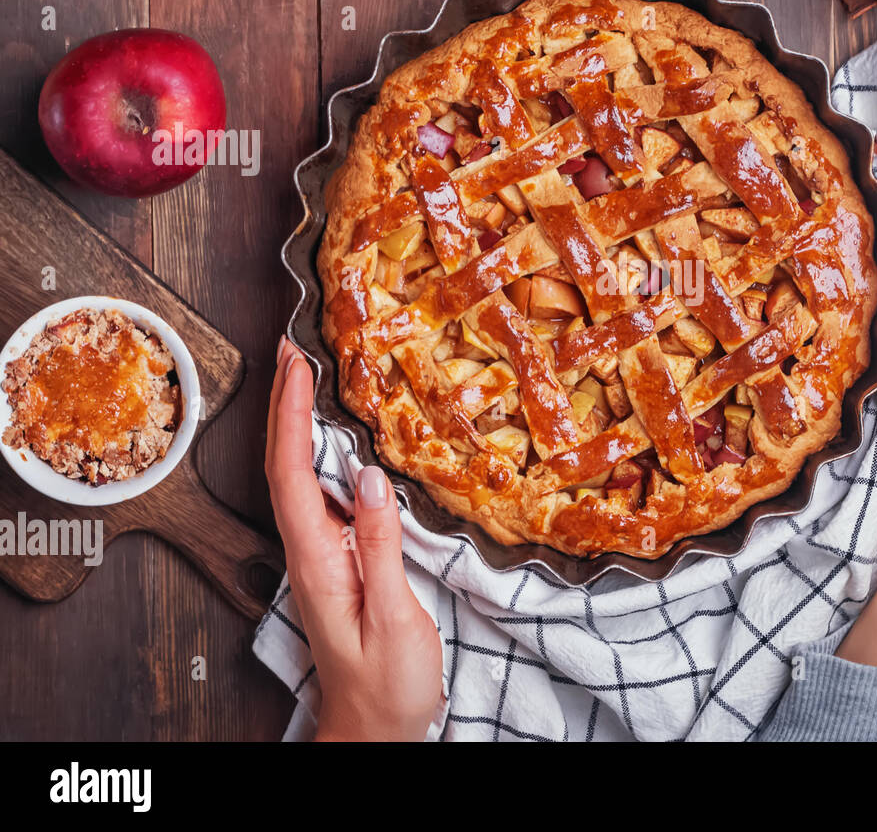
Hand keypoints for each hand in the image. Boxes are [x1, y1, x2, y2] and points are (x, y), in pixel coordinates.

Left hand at [265, 338, 444, 740]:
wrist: (374, 728)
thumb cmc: (387, 684)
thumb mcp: (393, 617)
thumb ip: (380, 548)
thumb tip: (370, 478)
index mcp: (316, 560)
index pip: (290, 474)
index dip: (289, 415)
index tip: (297, 365)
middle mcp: (309, 552)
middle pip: (282, 466)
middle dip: (284, 403)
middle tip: (295, 349)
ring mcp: (320, 555)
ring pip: (297, 476)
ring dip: (297, 423)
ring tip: (308, 377)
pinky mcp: (338, 560)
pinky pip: (319, 494)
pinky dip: (318, 454)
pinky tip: (334, 438)